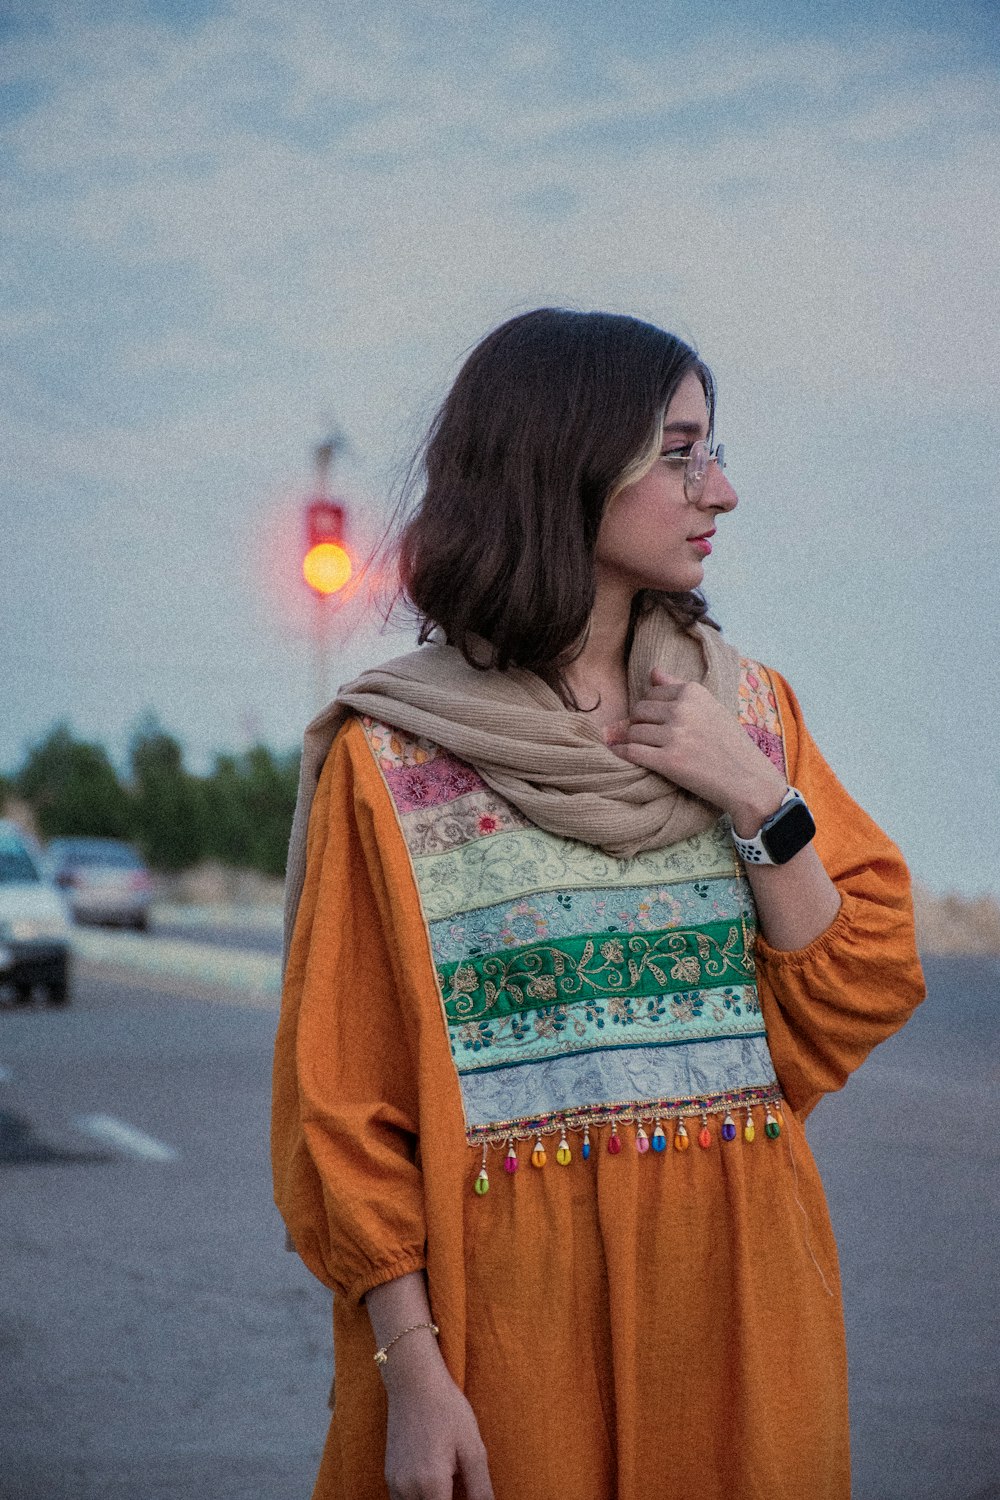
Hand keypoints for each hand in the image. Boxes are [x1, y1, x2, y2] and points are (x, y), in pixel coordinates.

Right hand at [382, 1333, 494, 1499]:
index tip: (466, 1497)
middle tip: (458, 1486)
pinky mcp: (389, 1477)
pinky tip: (434, 1487)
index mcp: (432, 1485)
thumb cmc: (447, 1410)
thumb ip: (482, 1491)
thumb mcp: (473, 1449)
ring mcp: (395, 1484)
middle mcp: (408, 1490)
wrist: (414, 1382)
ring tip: (449, 1487)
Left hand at [605, 668, 787, 836]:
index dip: (651, 710)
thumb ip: (679, 687)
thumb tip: (653, 672)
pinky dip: (624, 754)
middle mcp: (682, 710)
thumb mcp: (710, 707)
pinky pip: (632, 751)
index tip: (659, 723)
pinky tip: (625, 755)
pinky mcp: (668, 761)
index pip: (651, 693)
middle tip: (651, 738)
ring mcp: (675, 735)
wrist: (748, 780)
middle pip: (638, 711)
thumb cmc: (730, 744)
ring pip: (633, 731)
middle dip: (640, 724)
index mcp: (693, 692)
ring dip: (635, 741)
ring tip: (648, 750)